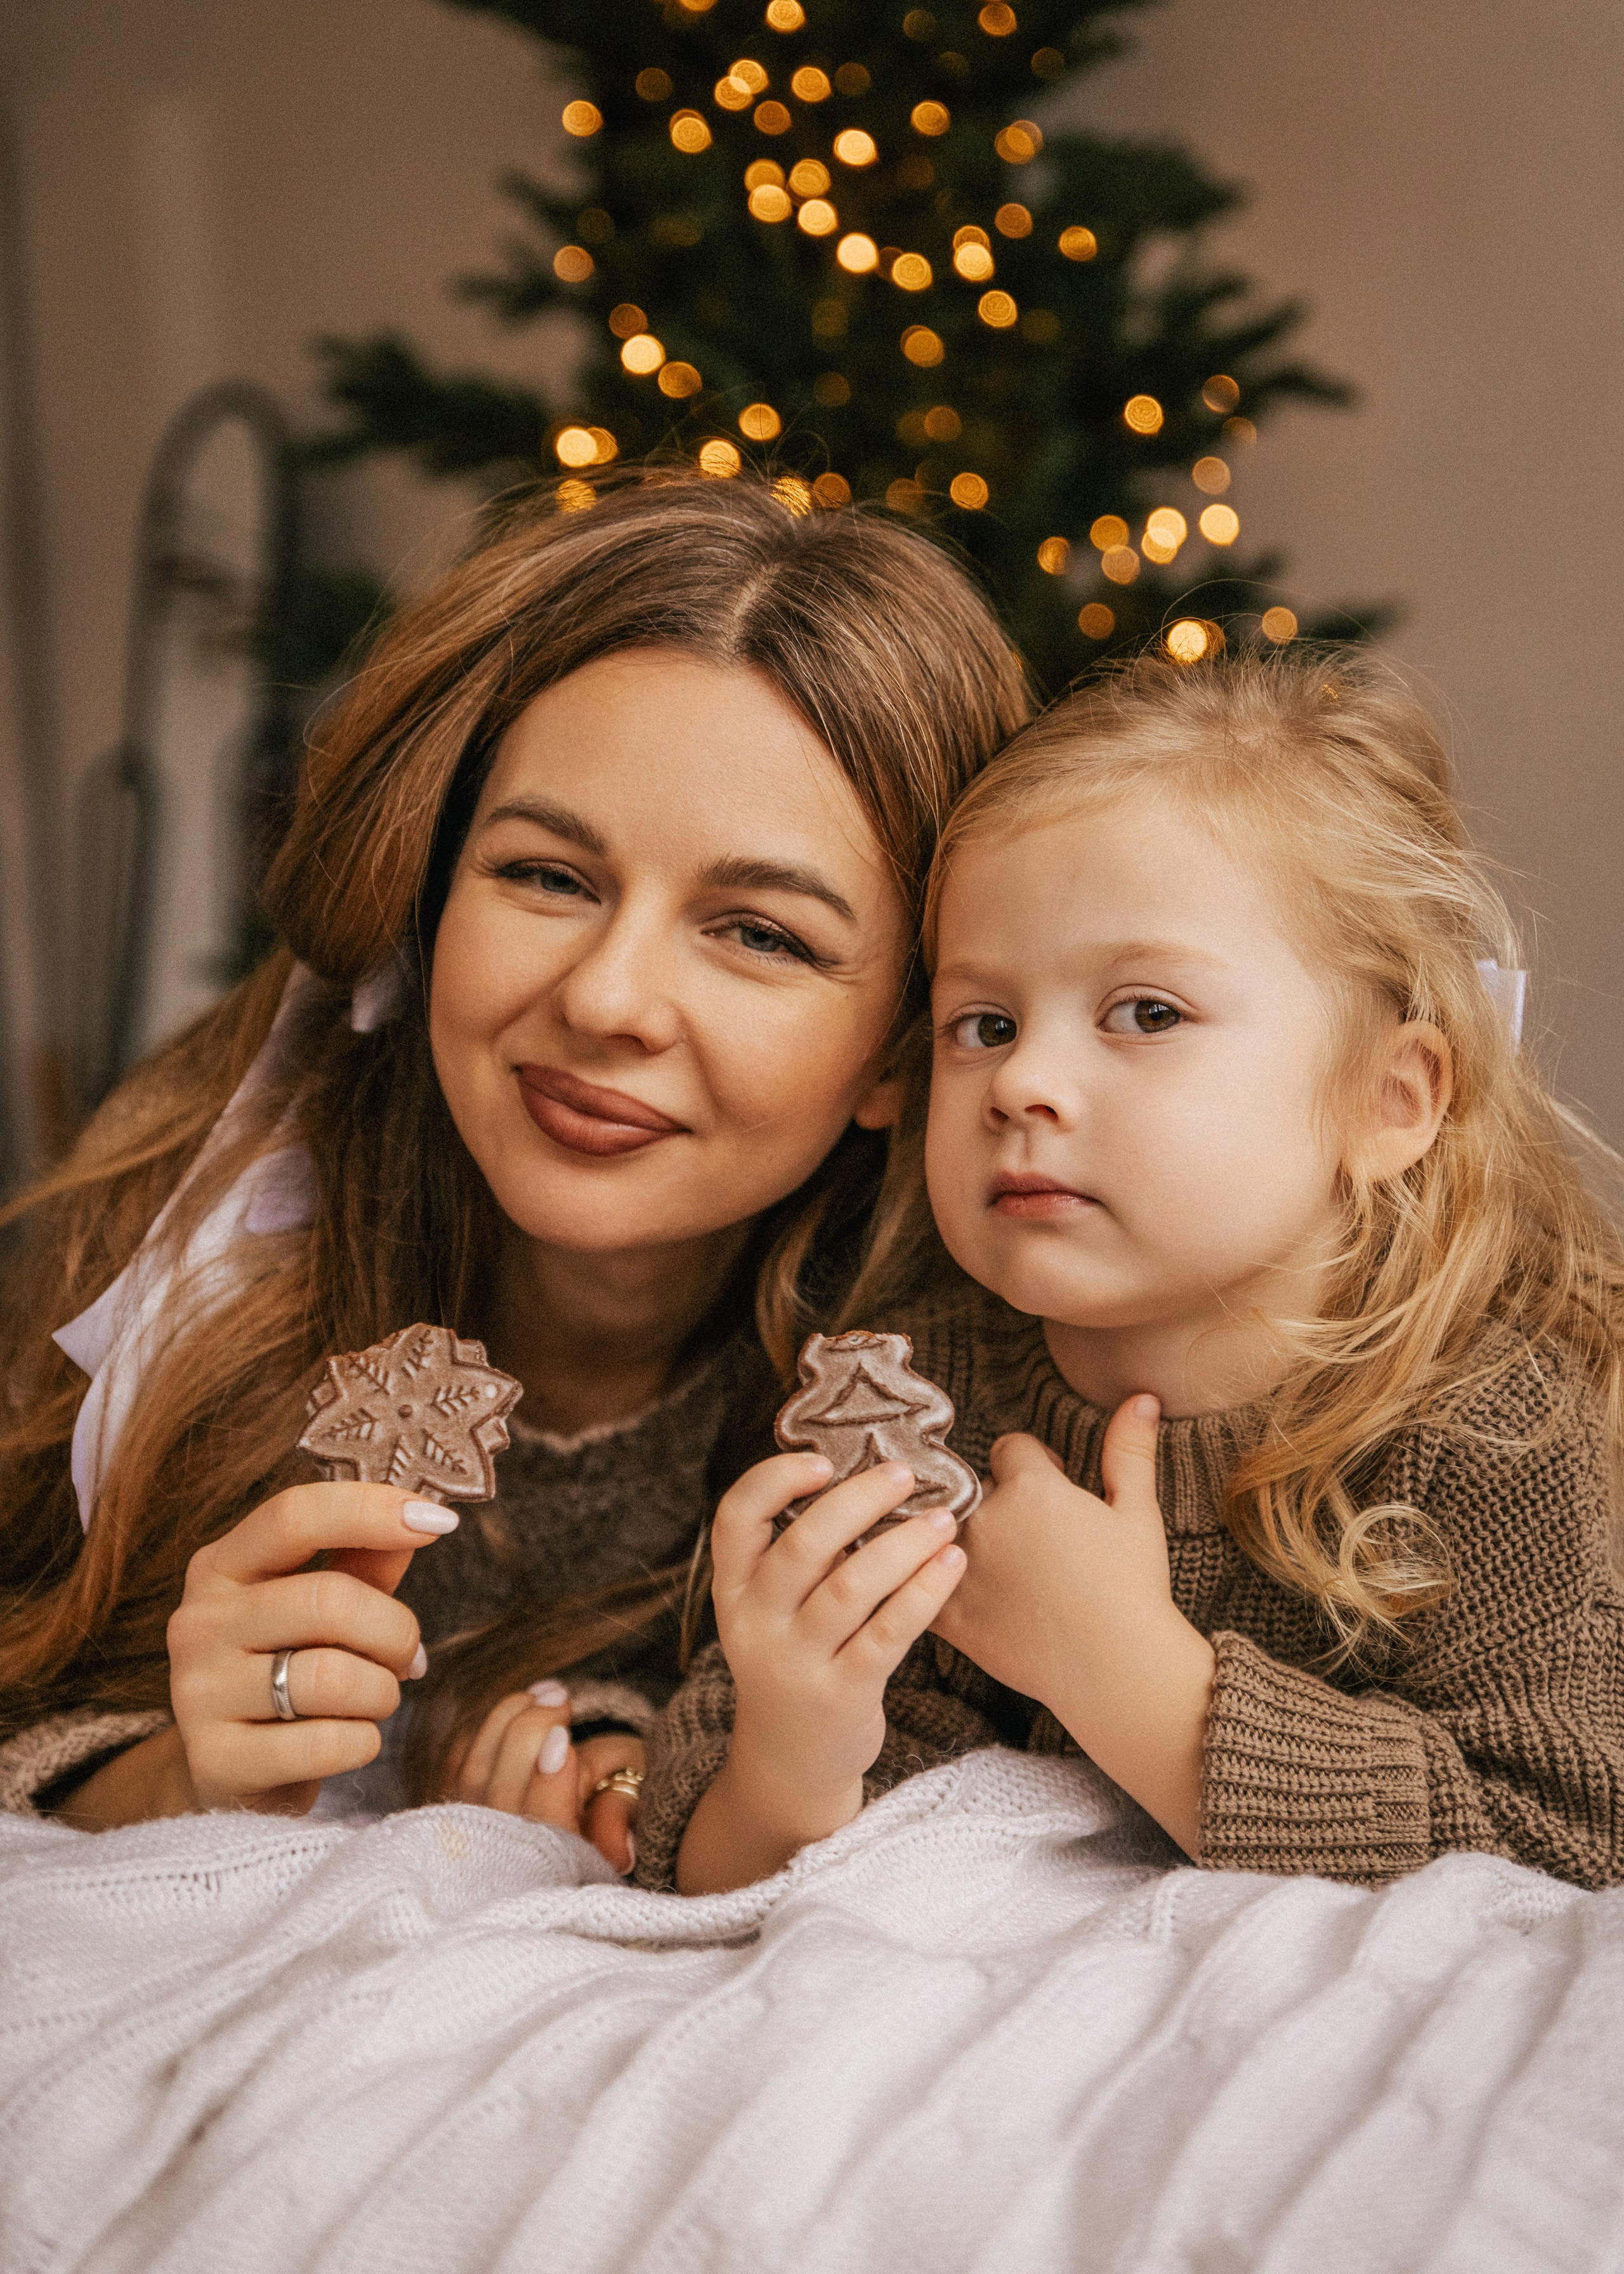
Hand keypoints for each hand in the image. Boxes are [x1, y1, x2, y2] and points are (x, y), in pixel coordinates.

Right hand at [167, 1482, 451, 1814]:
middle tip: (408, 1657)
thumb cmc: (291, 1668)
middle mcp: (198, 1622)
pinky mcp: (216, 1760)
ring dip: (381, 1692)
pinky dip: (362, 1742)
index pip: (295, 1515)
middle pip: (329, 1600)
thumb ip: (365, 1560)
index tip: (439, 1523)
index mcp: (221, 1567)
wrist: (237, 1774)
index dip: (372, 1510)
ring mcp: (198, 1694)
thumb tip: (425, 1516)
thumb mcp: (322, 1607)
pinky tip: (349, 1740)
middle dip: (395, 1631)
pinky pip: (327, 1744)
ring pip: (333, 1677)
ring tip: (374, 1699)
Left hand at [445, 1683, 642, 1872]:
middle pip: (502, 1796)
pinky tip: (525, 1701)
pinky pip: (460, 1761)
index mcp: (559, 1867)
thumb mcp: (627, 1802)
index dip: (547, 1784)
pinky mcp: (461, 1804)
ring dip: (507, 1721)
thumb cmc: (610, 1800)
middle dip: (527, 1735)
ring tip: (547, 1693)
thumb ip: (617, 1821)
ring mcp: (478, 1833)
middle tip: (561, 1698)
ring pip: (475, 1774)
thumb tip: (622, 1855)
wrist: (583, 1804)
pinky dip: (489, 1726)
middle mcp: (510, 1861)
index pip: (543, 1829)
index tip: (561, 1738)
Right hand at [677, 1450, 965, 1892]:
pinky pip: (888, 1633)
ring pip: (852, 1586)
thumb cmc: (797, 1659)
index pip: (735, 1518)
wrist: (792, 1761)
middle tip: (905, 1475)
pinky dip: (923, 1592)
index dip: (774, 1480)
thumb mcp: (774, 1610)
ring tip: (944, 1520)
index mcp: (734, 1590)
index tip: (823, 1461)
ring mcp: (797, 1663)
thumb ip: (802, 1555)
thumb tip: (866, 1477)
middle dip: (859, 1500)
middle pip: (803, 1545)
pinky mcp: (843, 1695)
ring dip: (904, 1544)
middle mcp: (756, 1624)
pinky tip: (951, 1565)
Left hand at [931, 1398, 1214, 1857]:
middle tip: (1033, 1537)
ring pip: (942, 1530)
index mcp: (1032, 1488)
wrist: (1118, 1670)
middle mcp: (987, 1520)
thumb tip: (1141, 1396)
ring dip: (958, 1536)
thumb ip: (1128, 1450)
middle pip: (974, 1488)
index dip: (1036, 1465)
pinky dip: (922, 1579)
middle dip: (997, 1502)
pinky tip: (939, 1587)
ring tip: (994, 1562)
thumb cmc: (1134, 1588)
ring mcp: (961, 1568)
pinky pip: (915, 1581)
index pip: (1010, 1449)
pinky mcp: (947, 1615)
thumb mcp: (1138, 1513)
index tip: (1055, 1488)